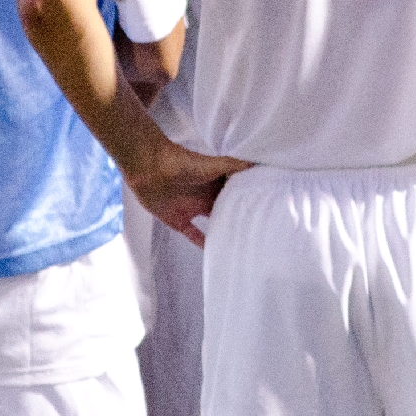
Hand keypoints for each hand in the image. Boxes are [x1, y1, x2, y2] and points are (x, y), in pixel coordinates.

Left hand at [126, 135, 250, 246]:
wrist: (149, 168)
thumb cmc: (182, 162)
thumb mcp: (212, 164)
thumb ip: (234, 165)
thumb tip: (258, 165)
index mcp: (217, 182)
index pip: (237, 193)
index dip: (249, 200)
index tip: (266, 209)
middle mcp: (207, 196)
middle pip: (226, 209)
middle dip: (238, 218)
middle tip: (258, 231)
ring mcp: (193, 209)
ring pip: (212, 223)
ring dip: (223, 231)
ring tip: (241, 243)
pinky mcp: (179, 220)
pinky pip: (193, 234)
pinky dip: (202, 243)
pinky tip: (213, 252)